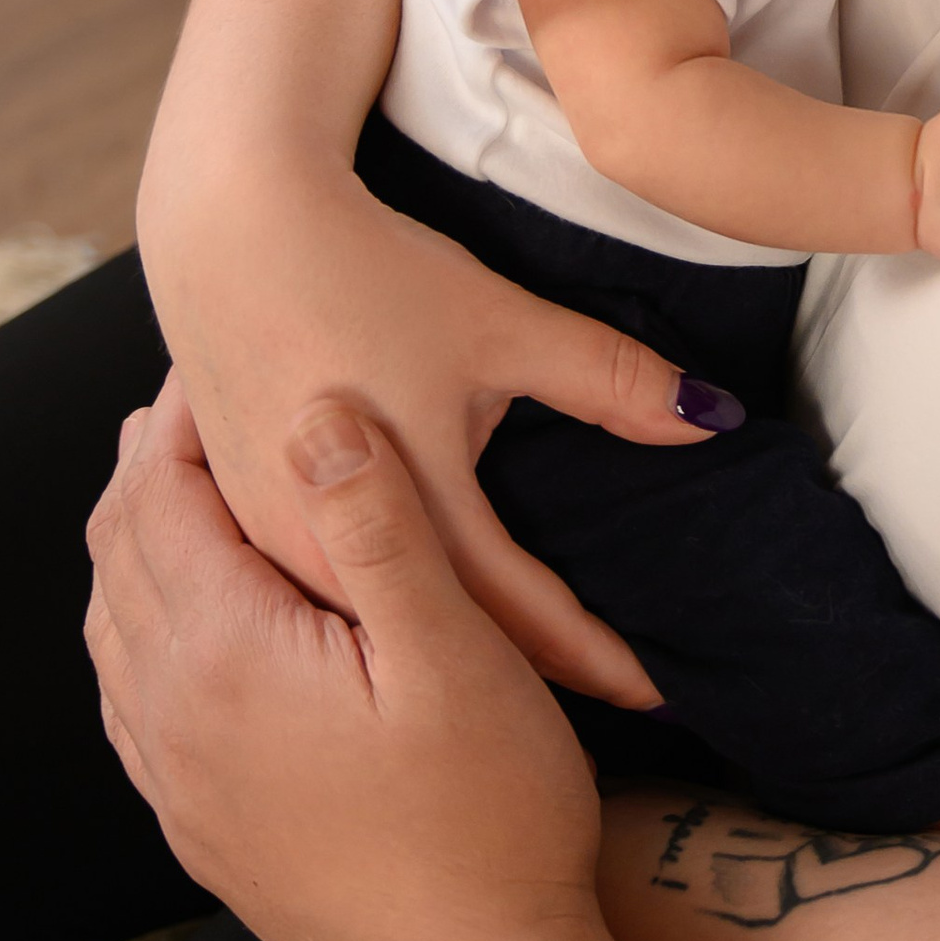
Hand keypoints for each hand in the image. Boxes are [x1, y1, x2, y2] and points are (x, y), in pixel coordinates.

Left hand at [86, 379, 609, 940]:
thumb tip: (316, 414)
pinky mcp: (200, 829)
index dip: (182, 414)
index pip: (163, 497)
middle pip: (119, 553)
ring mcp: (178, 782)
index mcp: (225, 657)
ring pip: (111, 628)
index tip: (214, 350)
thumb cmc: (490, 818)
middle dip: (146, 463)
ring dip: (133, 541)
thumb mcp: (457, 650)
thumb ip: (379, 525)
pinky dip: (134, 625)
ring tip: (173, 483)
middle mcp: (172, 716)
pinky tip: (173, 620)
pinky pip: (127, 700)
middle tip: (187, 395)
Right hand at [147, 163, 713, 706]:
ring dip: (439, 660)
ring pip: (369, 633)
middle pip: (444, 641)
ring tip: (506, 698)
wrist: (228, 225)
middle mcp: (328, 554)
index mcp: (411, 517)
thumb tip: (711, 419)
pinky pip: (312, 601)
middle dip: (524, 681)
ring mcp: (270, 546)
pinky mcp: (237, 524)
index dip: (598, 659)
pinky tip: (392, 639)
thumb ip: (609, 379)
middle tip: (600, 715)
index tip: (657, 696)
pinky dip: (370, 623)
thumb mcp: (502, 324)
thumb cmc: (366, 271)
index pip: (524, 619)